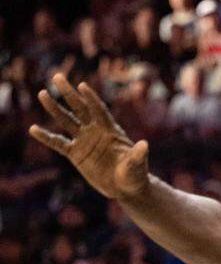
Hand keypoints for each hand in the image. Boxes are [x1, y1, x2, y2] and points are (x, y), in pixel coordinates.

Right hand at [30, 72, 149, 201]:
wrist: (125, 187)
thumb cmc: (134, 174)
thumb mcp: (137, 165)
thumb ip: (137, 155)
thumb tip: (144, 145)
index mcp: (110, 129)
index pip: (99, 110)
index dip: (92, 99)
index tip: (83, 86)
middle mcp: (95, 131)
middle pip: (80, 108)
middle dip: (69, 94)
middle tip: (57, 76)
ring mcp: (84, 140)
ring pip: (67, 121)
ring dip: (54, 108)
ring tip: (43, 93)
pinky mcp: (76, 154)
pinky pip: (58, 143)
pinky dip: (46, 137)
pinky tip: (33, 129)